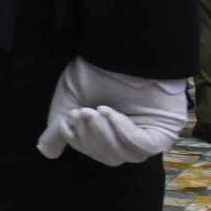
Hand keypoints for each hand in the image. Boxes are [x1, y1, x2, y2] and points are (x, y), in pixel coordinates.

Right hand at [36, 57, 185, 165]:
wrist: (118, 53)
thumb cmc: (95, 72)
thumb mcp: (70, 101)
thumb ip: (60, 129)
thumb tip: (46, 151)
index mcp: (112, 131)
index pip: (96, 152)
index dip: (79, 142)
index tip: (65, 122)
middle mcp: (132, 136)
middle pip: (111, 157)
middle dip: (91, 137)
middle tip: (81, 113)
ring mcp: (150, 134)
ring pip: (127, 155)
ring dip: (105, 133)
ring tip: (96, 110)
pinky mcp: (164, 130)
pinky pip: (143, 146)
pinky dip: (123, 131)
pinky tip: (111, 113)